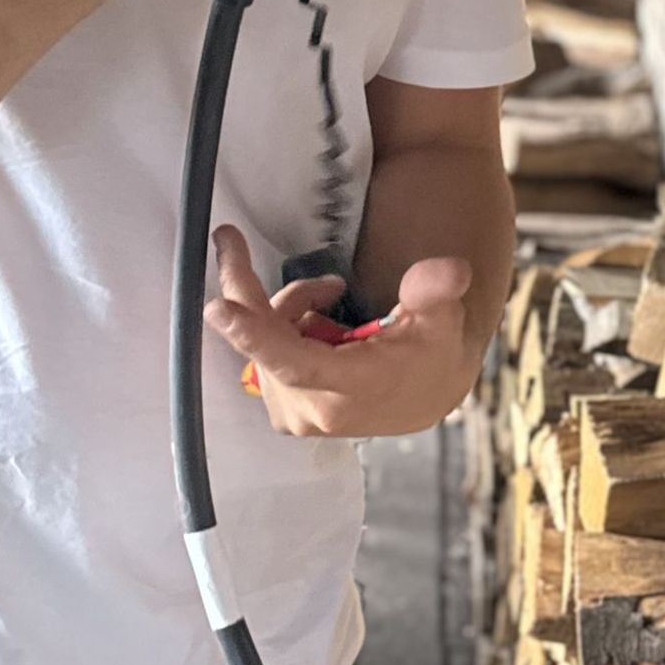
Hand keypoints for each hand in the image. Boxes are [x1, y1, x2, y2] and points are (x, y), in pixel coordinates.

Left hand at [204, 225, 476, 438]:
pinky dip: (283, 328)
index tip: (216, 308)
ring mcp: (294, 415)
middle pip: (266, 339)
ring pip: (264, 341)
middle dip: (274, 292)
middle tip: (255, 249)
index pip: (293, 362)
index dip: (253, 334)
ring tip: (330, 298)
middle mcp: (313, 410)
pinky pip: (264, 356)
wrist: (426, 397)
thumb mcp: (442, 317)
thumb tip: (448, 271)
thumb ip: (436, 291)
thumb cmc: (431, 354)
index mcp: (351, 388)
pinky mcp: (285, 413)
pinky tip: (317, 324)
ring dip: (289, 309)